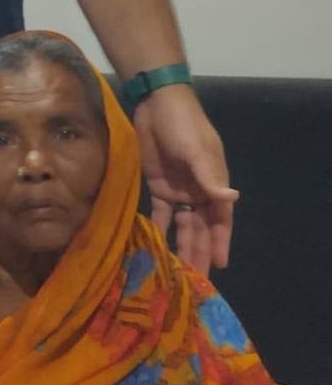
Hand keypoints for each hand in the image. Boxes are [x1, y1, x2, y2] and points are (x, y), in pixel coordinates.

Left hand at [136, 85, 238, 272]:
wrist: (156, 104)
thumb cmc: (183, 125)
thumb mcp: (197, 150)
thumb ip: (210, 177)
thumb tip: (231, 199)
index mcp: (213, 185)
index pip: (219, 221)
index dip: (219, 243)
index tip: (219, 266)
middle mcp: (198, 192)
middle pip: (200, 228)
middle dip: (199, 252)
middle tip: (195, 279)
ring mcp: (178, 190)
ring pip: (182, 225)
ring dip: (180, 246)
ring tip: (176, 271)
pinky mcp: (157, 186)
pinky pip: (160, 213)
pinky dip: (158, 228)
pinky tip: (152, 246)